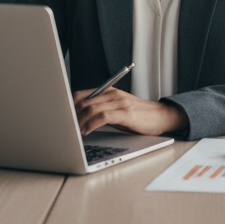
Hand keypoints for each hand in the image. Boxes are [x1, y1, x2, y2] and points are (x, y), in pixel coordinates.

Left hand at [73, 87, 188, 136]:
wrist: (161, 116)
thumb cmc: (138, 116)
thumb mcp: (117, 109)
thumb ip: (101, 110)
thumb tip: (79, 120)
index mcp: (109, 91)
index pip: (81, 95)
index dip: (68, 107)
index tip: (62, 119)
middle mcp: (113, 94)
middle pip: (83, 102)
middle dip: (71, 117)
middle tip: (66, 128)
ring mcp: (120, 103)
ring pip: (91, 108)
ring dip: (79, 122)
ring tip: (74, 132)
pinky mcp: (126, 113)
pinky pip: (103, 116)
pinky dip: (91, 124)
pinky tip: (87, 131)